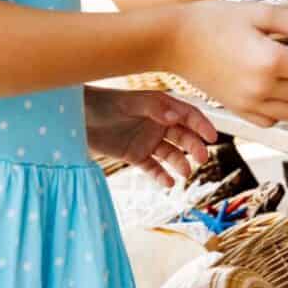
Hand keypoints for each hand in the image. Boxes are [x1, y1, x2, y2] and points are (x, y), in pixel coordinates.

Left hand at [84, 85, 217, 187]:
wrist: (75, 118)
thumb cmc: (102, 103)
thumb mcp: (129, 104)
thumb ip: (153, 109)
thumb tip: (175, 117)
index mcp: (160, 106)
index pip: (187, 115)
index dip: (201, 125)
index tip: (212, 137)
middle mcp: (158, 123)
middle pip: (184, 136)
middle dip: (194, 147)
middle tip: (202, 158)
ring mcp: (147, 140)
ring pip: (171, 153)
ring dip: (180, 163)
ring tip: (185, 174)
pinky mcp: (135, 156)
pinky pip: (153, 167)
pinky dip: (161, 175)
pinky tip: (167, 183)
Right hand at [170, 0, 287, 127]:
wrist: (176, 40)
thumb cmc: (214, 21)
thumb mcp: (259, 11)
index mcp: (270, 60)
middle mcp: (261, 88)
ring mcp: (248, 103)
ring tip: (287, 71)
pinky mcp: (237, 110)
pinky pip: (271, 121)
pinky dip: (278, 108)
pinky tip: (271, 87)